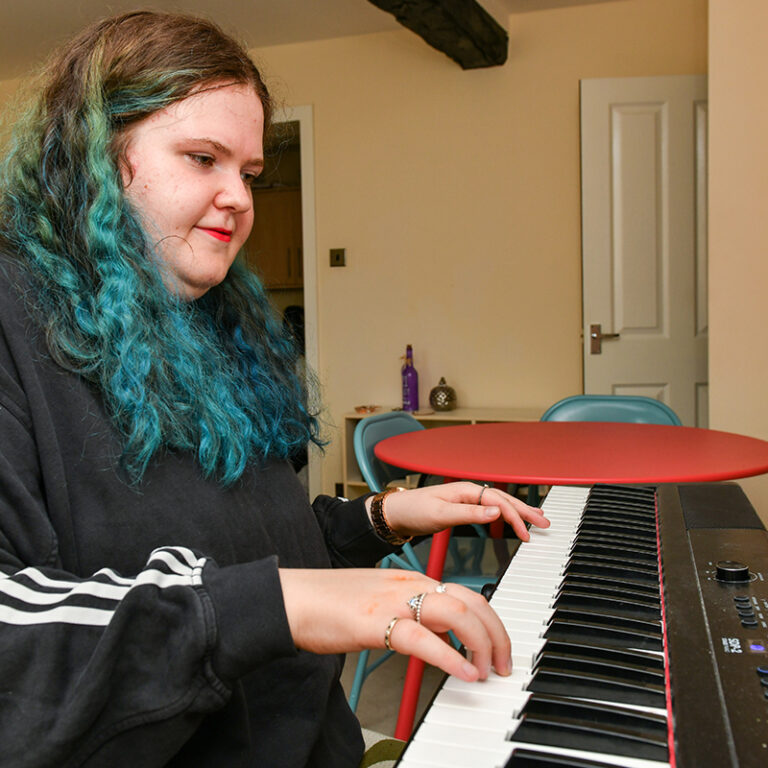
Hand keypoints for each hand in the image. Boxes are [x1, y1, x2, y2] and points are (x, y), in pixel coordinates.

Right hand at [278, 567, 511, 681]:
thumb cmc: (333, 602)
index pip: (468, 594)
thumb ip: (413, 616)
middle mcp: (410, 586)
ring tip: (487, 671)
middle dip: (497, 634)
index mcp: (412, 581)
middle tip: (503, 664)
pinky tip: (463, 674)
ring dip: (481, 644)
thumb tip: (441, 641)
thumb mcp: (383, 603)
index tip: (499, 649)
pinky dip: (450, 658)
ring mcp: (394, 601)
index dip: (492, 623)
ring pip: (456, 614)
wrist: (296, 597)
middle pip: (472, 601)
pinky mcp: (376, 623)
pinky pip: (422, 639)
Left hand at [371, 481, 549, 540]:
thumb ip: (469, 514)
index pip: (498, 503)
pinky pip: (490, 510)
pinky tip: (512, 519)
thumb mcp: (441, 515)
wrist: (395, 513)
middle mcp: (468, 492)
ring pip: (499, 504)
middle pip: (503, 501)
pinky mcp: (462, 508)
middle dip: (525, 511)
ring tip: (537, 519)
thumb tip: (496, 513)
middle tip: (545, 523)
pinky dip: (505, 515)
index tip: (527, 533)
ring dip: (518, 512)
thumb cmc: (413, 511)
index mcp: (466, 490)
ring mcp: (466, 500)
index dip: (515, 517)